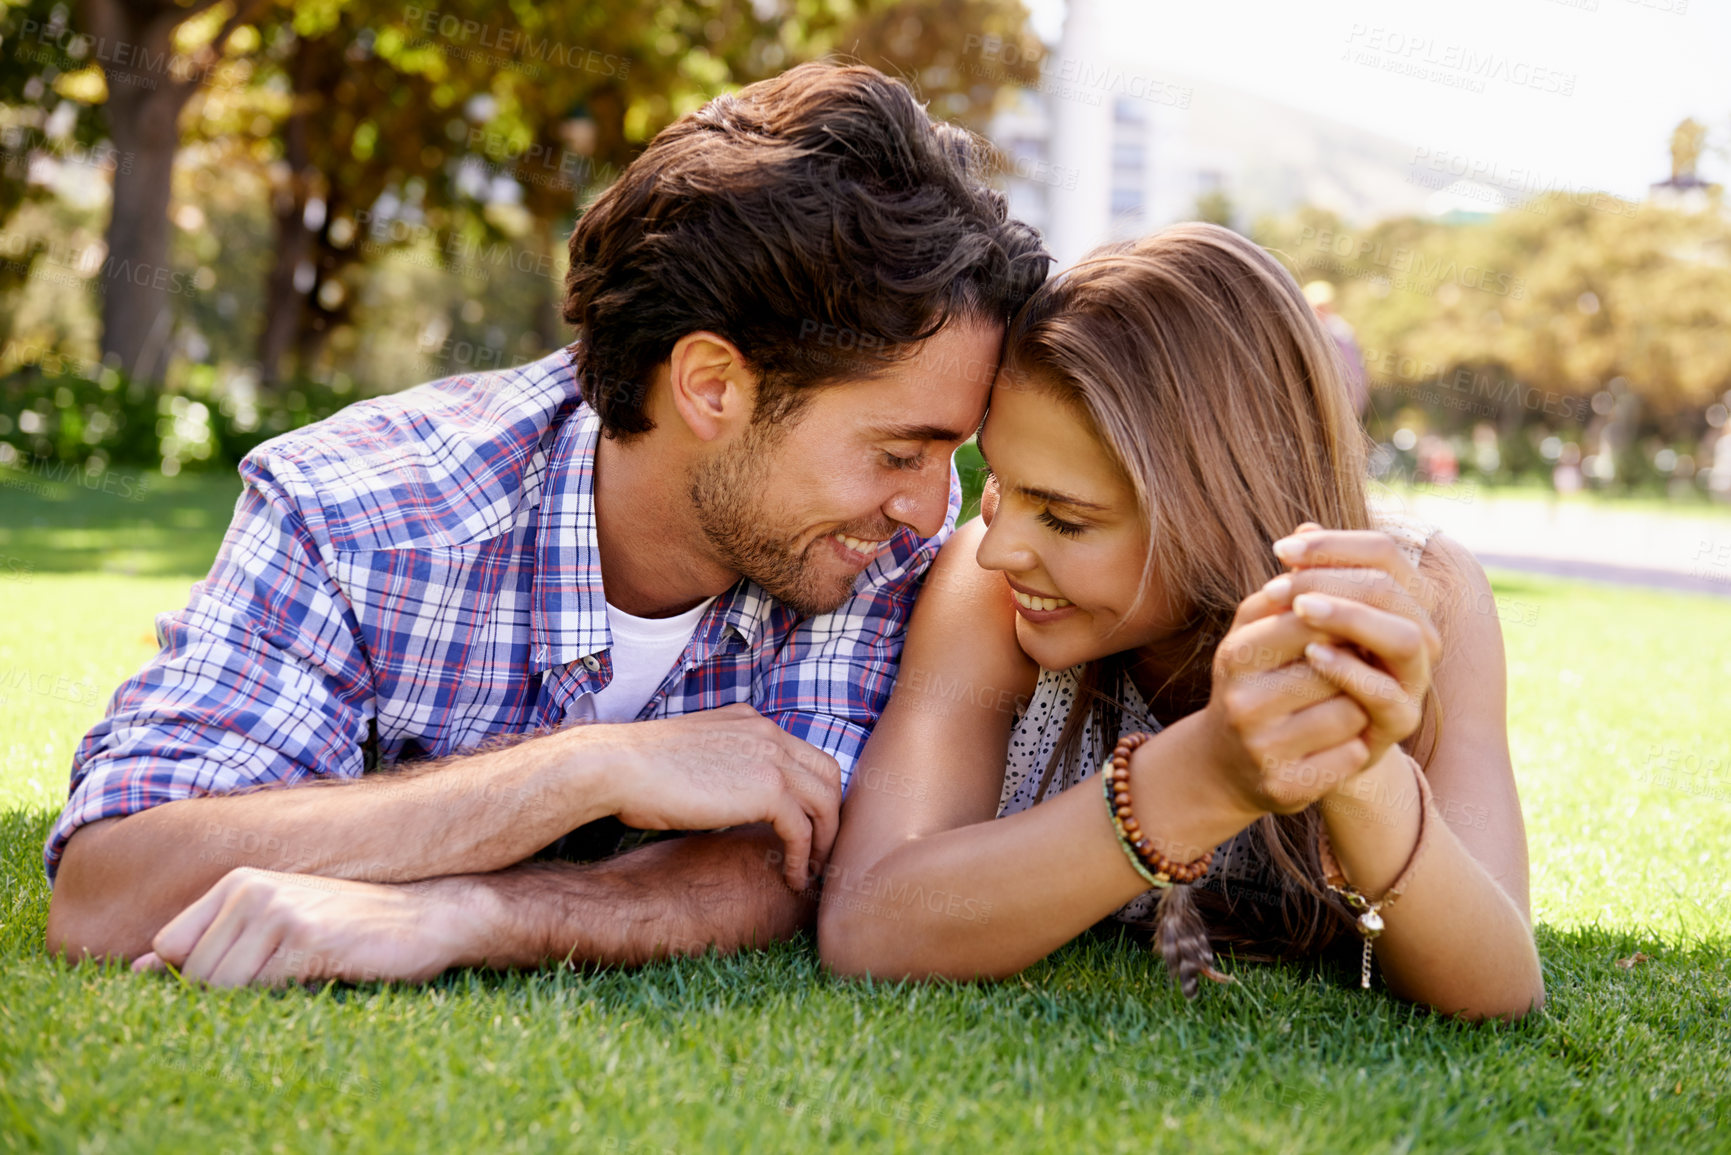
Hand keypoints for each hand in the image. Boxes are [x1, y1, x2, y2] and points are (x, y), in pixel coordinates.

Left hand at [133, 867, 481, 987]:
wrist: (427, 914)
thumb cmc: (351, 926)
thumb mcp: (276, 922)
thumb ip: (211, 942)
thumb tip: (135, 970)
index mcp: (238, 883)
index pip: (170, 948)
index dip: (197, 977)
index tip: (244, 979)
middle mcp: (250, 890)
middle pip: (194, 974)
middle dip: (228, 993)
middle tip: (285, 979)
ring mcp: (277, 911)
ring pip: (220, 987)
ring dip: (257, 999)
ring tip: (302, 976)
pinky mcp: (305, 938)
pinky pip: (257, 990)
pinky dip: (279, 999)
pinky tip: (317, 976)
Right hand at [591, 704, 841, 889]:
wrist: (615, 767)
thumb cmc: (639, 771)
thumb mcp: (694, 756)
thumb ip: (724, 766)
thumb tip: (731, 799)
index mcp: (750, 721)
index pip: (804, 755)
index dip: (812, 794)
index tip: (808, 827)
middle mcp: (767, 732)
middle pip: (827, 775)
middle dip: (830, 816)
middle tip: (821, 852)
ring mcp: (771, 757)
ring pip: (825, 803)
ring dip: (823, 842)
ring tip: (811, 871)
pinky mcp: (767, 789)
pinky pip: (803, 830)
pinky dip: (803, 858)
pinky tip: (792, 879)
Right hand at [1204, 582, 1371, 815]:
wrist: (1222, 765)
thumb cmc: (1251, 684)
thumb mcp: (1253, 632)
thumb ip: (1284, 590)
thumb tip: (1310, 534)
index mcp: (1235, 655)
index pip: (1313, 618)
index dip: (1343, 620)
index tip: (1350, 628)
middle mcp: (1243, 702)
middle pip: (1337, 665)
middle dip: (1352, 664)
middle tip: (1348, 670)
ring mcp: (1262, 749)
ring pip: (1350, 712)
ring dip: (1357, 707)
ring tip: (1339, 707)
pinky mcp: (1286, 788)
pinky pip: (1351, 755)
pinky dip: (1353, 746)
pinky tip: (1333, 744)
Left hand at [1262, 524, 1442, 770]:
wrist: (1307, 736)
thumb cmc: (1306, 664)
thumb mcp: (1304, 617)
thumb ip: (1311, 577)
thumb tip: (1303, 529)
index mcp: (1403, 600)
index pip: (1384, 553)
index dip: (1334, 544)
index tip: (1282, 549)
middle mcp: (1419, 634)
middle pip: (1393, 589)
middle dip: (1335, 579)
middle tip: (1285, 582)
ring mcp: (1414, 679)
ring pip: (1403, 638)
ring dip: (1351, 618)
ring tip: (1300, 610)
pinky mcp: (1400, 721)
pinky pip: (1385, 692)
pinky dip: (1349, 670)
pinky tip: (1312, 655)